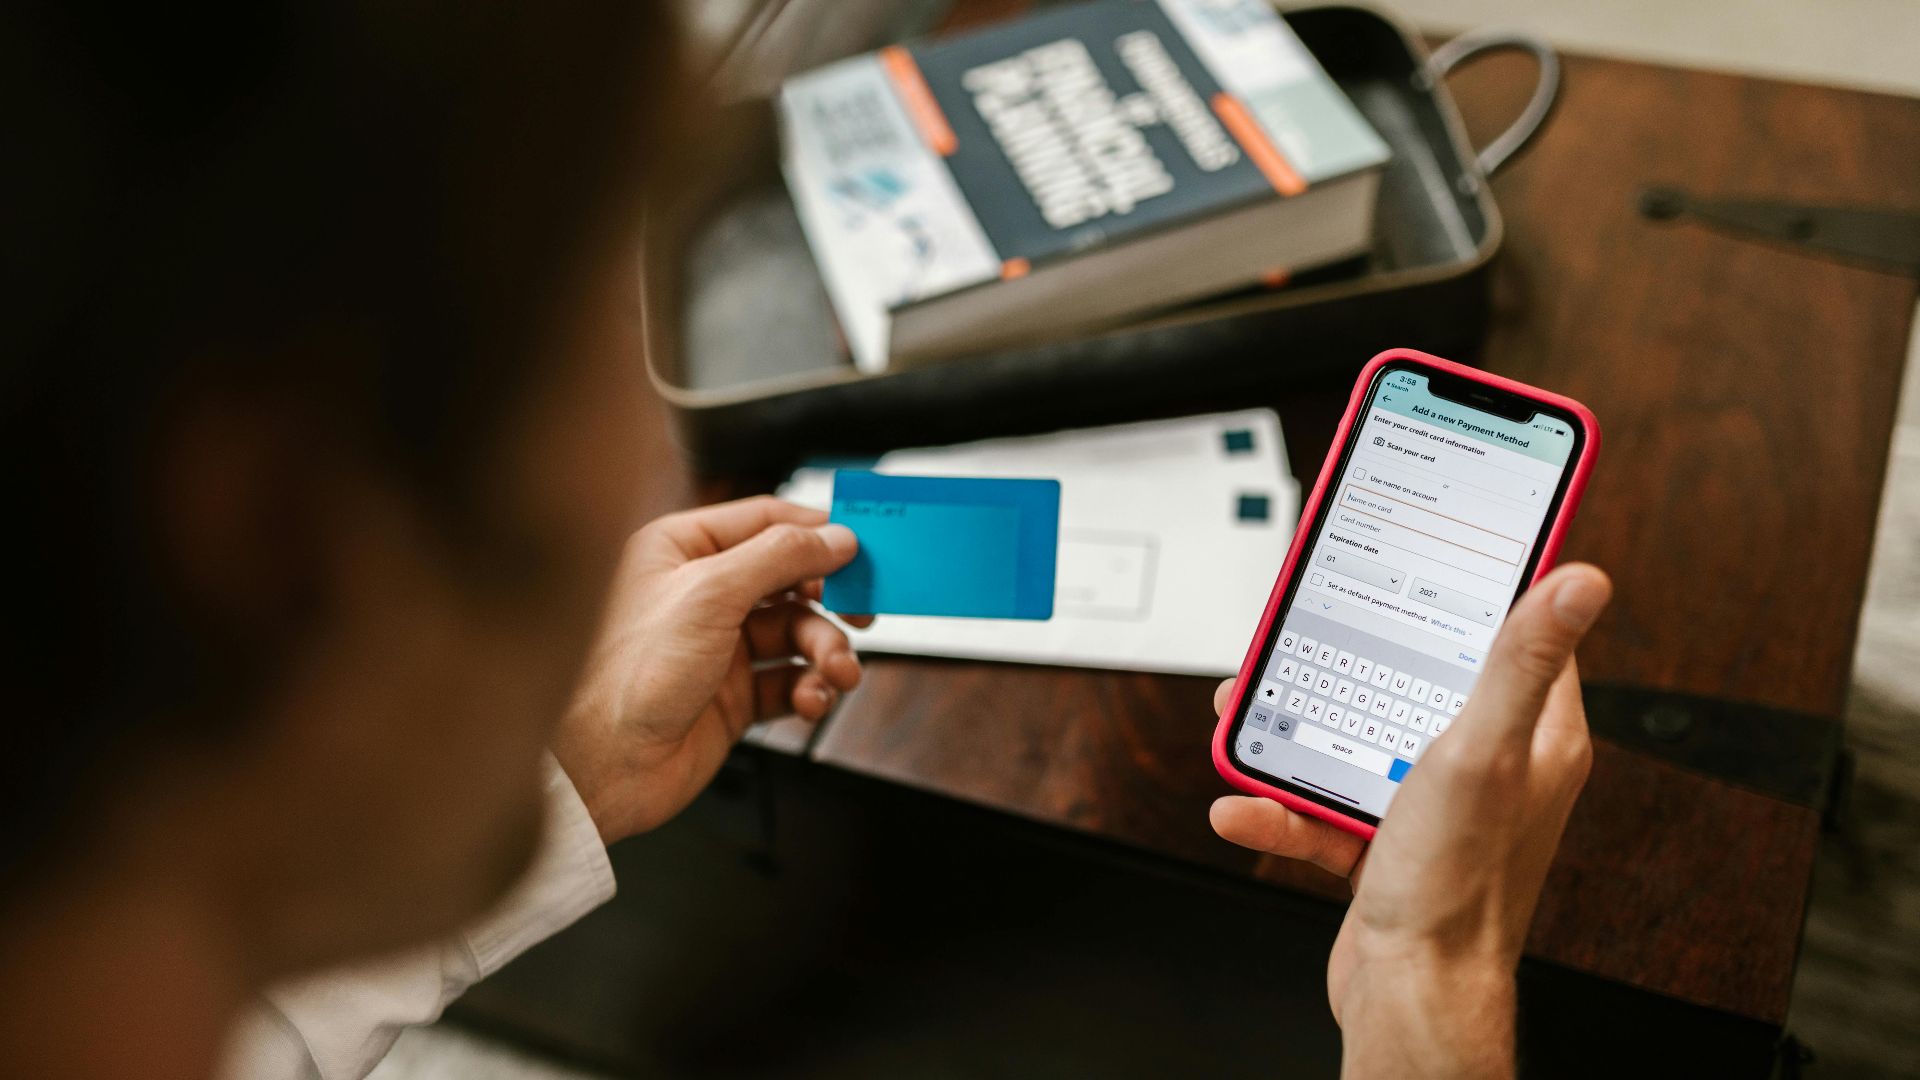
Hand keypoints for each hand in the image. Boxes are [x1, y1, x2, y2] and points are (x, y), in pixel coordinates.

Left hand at [553, 497, 866, 843]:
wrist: (600, 767)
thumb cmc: (625, 674)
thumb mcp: (709, 594)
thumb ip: (779, 556)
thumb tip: (834, 537)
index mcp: (682, 550)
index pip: (767, 521)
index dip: (818, 532)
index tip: (863, 548)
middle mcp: (702, 594)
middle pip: (792, 580)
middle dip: (831, 600)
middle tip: (864, 613)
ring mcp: (719, 648)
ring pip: (798, 634)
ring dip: (827, 651)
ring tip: (837, 672)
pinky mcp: (733, 697)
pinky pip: (791, 681)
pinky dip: (811, 688)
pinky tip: (812, 699)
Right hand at [1210, 563, 1610, 1077]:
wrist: (1410, 997)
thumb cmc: (1459, 886)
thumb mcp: (1482, 751)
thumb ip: (1518, 662)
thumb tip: (1581, 579)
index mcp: (1532, 736)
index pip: (1515, 636)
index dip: (1474, 589)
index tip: (1433, 548)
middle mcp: (1487, 767)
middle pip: (1415, 680)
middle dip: (1352, 656)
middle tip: (1309, 627)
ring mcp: (1431, 806)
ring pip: (1357, 738)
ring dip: (1299, 728)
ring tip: (1252, 710)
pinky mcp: (1382, 844)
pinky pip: (1322, 805)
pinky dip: (1280, 804)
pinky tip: (1247, 804)